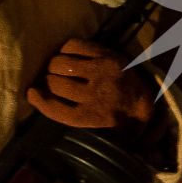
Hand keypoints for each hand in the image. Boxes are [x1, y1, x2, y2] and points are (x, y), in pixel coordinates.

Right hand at [27, 38, 154, 128]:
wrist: (149, 101)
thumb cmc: (119, 121)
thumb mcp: (101, 136)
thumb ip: (73, 122)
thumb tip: (39, 101)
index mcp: (92, 117)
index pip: (56, 109)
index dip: (39, 101)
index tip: (32, 93)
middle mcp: (95, 94)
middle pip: (55, 83)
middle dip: (47, 82)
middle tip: (48, 81)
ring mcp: (101, 71)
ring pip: (61, 63)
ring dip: (53, 65)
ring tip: (55, 68)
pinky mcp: (107, 55)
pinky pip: (75, 46)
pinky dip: (65, 49)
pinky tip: (66, 54)